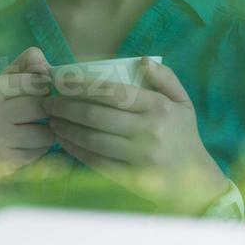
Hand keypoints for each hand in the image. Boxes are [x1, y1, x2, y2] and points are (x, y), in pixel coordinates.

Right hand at [0, 47, 53, 186]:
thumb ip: (21, 68)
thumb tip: (47, 66)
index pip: (35, 80)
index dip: (42, 86)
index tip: (36, 92)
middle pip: (42, 105)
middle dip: (44, 109)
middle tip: (34, 113)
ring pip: (46, 131)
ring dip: (44, 131)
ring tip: (29, 130)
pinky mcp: (8, 162)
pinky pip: (41, 150)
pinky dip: (38, 148)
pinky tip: (22, 145)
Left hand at [44, 57, 228, 214]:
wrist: (197, 184)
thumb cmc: (185, 136)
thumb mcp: (183, 103)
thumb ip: (165, 78)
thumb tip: (143, 60)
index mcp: (158, 107)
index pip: (112, 92)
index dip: (82, 85)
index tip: (61, 81)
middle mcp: (148, 131)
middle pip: (96, 115)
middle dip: (66, 106)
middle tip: (47, 102)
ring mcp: (139, 157)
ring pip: (92, 139)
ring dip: (66, 129)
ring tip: (51, 120)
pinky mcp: (131, 179)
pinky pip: (96, 162)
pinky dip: (75, 151)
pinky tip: (63, 142)